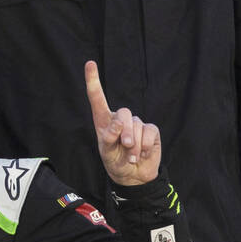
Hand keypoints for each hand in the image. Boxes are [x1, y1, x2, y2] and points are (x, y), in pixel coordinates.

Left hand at [85, 61, 160, 185]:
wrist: (134, 177)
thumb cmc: (116, 162)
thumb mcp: (107, 153)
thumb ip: (109, 138)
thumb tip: (119, 123)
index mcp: (104, 121)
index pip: (97, 98)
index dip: (93, 80)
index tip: (90, 64)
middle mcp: (120, 119)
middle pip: (123, 113)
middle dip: (125, 132)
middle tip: (125, 147)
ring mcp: (137, 123)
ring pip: (137, 126)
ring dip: (134, 145)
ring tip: (132, 157)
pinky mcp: (151, 130)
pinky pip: (149, 133)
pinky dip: (145, 146)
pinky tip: (143, 154)